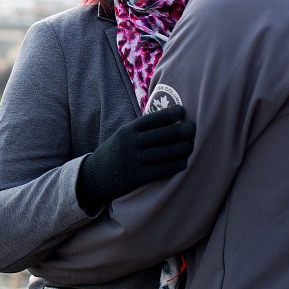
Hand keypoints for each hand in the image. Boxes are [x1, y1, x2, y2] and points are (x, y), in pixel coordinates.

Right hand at [76, 105, 194, 213]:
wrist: (95, 177)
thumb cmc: (115, 152)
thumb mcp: (122, 135)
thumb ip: (141, 129)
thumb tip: (169, 118)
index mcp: (128, 130)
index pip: (153, 118)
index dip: (170, 114)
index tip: (183, 111)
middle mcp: (131, 143)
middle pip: (163, 134)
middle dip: (182, 131)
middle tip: (193, 129)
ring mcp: (134, 160)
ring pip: (167, 152)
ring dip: (183, 148)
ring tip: (191, 145)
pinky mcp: (138, 177)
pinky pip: (164, 169)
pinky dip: (177, 164)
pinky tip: (183, 161)